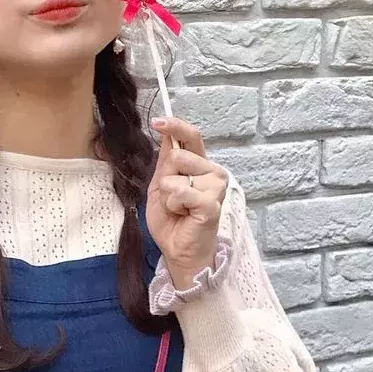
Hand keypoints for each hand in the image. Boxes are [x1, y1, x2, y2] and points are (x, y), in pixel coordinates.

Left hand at [146, 117, 227, 289]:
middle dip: (165, 177)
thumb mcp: (160, 185)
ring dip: (168, 195)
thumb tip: (166, 133)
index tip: (157, 121)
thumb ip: (165, 161)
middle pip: (178, 154)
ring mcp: (215, 187)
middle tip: (173, 198)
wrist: (177, 250)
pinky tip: (183, 215)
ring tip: (179, 208)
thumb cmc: (172, 220)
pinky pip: (181, 192)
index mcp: (200, 165)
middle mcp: (212, 172)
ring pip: (175, 175)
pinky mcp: (211, 203)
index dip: (175, 126)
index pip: (191, 137)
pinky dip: (173, 204)